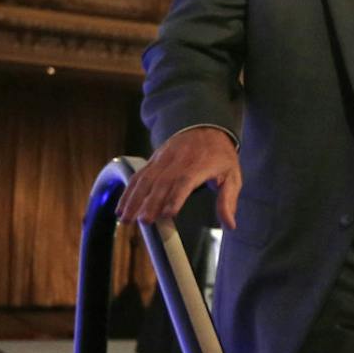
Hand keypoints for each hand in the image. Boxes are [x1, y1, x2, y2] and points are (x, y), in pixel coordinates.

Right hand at [118, 127, 241, 229]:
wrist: (206, 127)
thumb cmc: (220, 157)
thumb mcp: (232, 176)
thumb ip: (228, 201)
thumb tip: (230, 225)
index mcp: (199, 166)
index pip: (185, 182)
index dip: (175, 197)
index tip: (167, 214)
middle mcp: (178, 162)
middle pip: (161, 183)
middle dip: (151, 203)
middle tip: (143, 221)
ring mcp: (163, 159)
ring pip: (146, 179)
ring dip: (134, 199)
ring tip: (126, 218)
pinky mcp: (153, 160)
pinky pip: (139, 175)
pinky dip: (128, 191)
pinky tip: (121, 207)